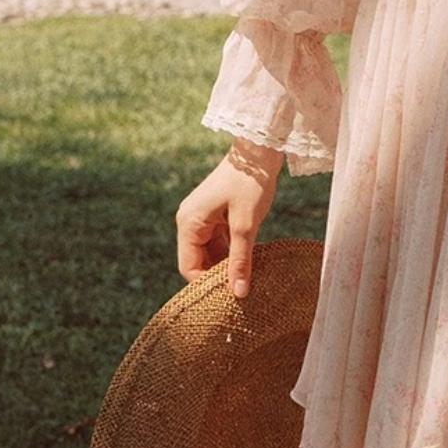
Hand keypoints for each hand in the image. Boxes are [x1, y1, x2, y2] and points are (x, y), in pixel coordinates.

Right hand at [174, 141, 282, 298]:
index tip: (231, 297)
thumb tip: (238, 293)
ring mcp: (203, 218)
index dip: (207, 285)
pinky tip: (251, 262)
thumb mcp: (246, 225)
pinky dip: (233, 253)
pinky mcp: (216, 216)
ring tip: (250, 280)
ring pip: (211, 253)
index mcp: (188, 223)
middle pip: (199, 262)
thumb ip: (241, 260)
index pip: (189, 267)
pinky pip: (220, 242)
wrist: (259, 150)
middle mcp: (190, 221)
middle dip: (218, 276)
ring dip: (228, 265)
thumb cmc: (250, 184)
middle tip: (243, 292)